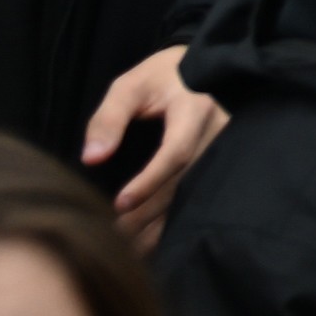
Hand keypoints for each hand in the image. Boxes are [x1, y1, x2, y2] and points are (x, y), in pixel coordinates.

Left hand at [83, 47, 224, 237]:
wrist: (203, 70)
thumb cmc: (160, 78)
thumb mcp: (130, 86)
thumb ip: (108, 119)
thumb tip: (92, 159)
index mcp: (195, 110)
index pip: (176, 152)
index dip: (150, 181)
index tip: (120, 204)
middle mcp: (217, 133)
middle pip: (183, 183)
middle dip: (147, 214)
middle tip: (113, 235)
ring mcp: (223, 151)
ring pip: (193, 197)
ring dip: (160, 226)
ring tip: (126, 246)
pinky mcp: (220, 164)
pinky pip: (198, 198)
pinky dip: (173, 223)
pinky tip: (149, 241)